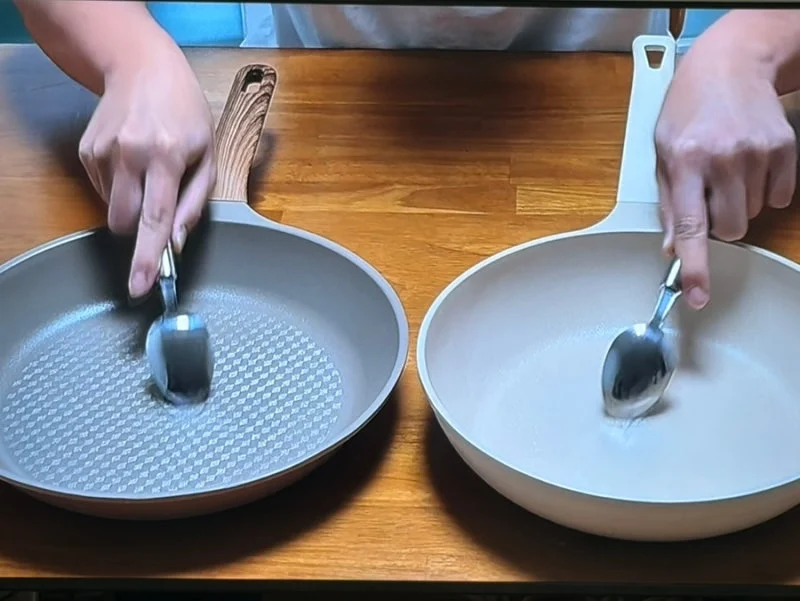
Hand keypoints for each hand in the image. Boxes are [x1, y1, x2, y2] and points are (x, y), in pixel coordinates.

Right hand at [78, 44, 215, 297]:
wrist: (142, 67)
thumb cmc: (185, 113)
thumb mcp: (207, 154)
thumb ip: (194, 202)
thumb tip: (176, 242)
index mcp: (167, 156)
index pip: (155, 218)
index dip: (147, 256)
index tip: (139, 286)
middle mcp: (130, 154)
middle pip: (125, 222)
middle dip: (141, 229)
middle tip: (159, 206)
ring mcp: (103, 152)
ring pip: (111, 210)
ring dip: (131, 206)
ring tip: (148, 174)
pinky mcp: (86, 151)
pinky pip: (102, 192)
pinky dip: (119, 189)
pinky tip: (132, 162)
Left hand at [654, 35, 796, 309]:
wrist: (730, 65)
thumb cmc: (688, 111)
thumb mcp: (662, 154)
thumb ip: (669, 204)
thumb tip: (672, 249)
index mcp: (684, 161)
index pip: (690, 227)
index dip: (695, 266)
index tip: (697, 296)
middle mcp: (722, 158)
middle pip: (730, 229)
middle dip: (719, 223)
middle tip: (709, 194)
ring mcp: (758, 152)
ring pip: (753, 214)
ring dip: (739, 202)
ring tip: (726, 168)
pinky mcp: (785, 148)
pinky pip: (779, 198)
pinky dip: (764, 190)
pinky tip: (749, 164)